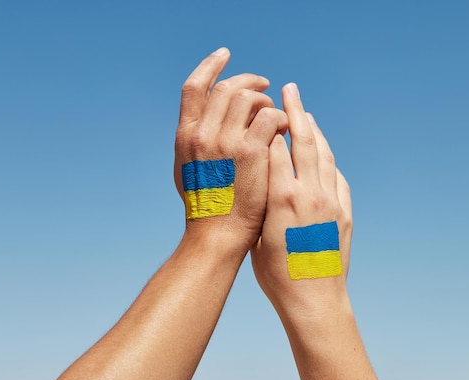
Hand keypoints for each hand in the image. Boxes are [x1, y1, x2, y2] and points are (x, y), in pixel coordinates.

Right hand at [174, 48, 287, 249]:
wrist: (218, 235)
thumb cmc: (206, 207)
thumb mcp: (187, 169)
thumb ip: (195, 141)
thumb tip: (207, 119)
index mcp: (185, 136)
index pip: (193, 87)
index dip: (209, 65)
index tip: (224, 55)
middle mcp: (202, 134)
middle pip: (227, 88)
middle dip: (249, 81)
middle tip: (265, 85)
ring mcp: (226, 142)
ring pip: (250, 98)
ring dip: (266, 102)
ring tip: (276, 116)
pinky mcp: (252, 152)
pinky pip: (270, 117)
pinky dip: (279, 119)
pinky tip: (284, 131)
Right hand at [251, 82, 352, 319]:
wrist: (314, 300)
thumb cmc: (276, 275)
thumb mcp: (257, 236)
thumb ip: (260, 202)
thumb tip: (261, 177)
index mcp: (283, 199)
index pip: (276, 148)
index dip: (270, 124)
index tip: (264, 106)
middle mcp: (311, 194)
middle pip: (305, 141)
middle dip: (297, 111)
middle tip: (291, 89)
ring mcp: (332, 202)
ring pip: (326, 156)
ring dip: (317, 132)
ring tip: (308, 116)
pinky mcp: (344, 214)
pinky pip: (338, 177)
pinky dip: (329, 160)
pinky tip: (323, 156)